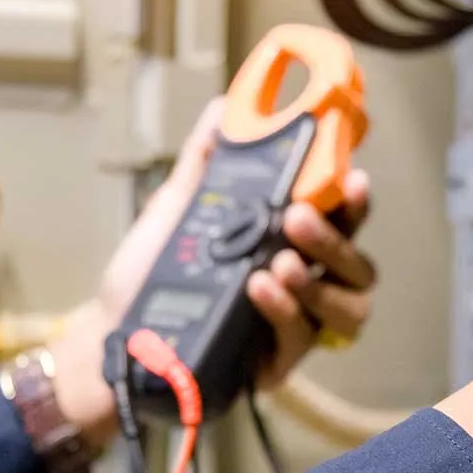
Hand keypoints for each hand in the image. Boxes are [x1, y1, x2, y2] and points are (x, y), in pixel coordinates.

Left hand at [48, 99, 375, 449]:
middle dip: (336, 240)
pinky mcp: (274, 365)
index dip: (356, 203)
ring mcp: (294, 328)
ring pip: (348, 310)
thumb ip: (206, 161)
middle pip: (358, 268)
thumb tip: (223, 108)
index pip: (345, 223)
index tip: (353, 179)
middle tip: (296, 218)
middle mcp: (304, 287)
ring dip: (320, 281)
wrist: (113, 330)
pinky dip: (284, 310)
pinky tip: (259, 289)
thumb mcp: (178, 208)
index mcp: (290, 246)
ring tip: (279, 263)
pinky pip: (299, 340)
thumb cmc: (150, 272)